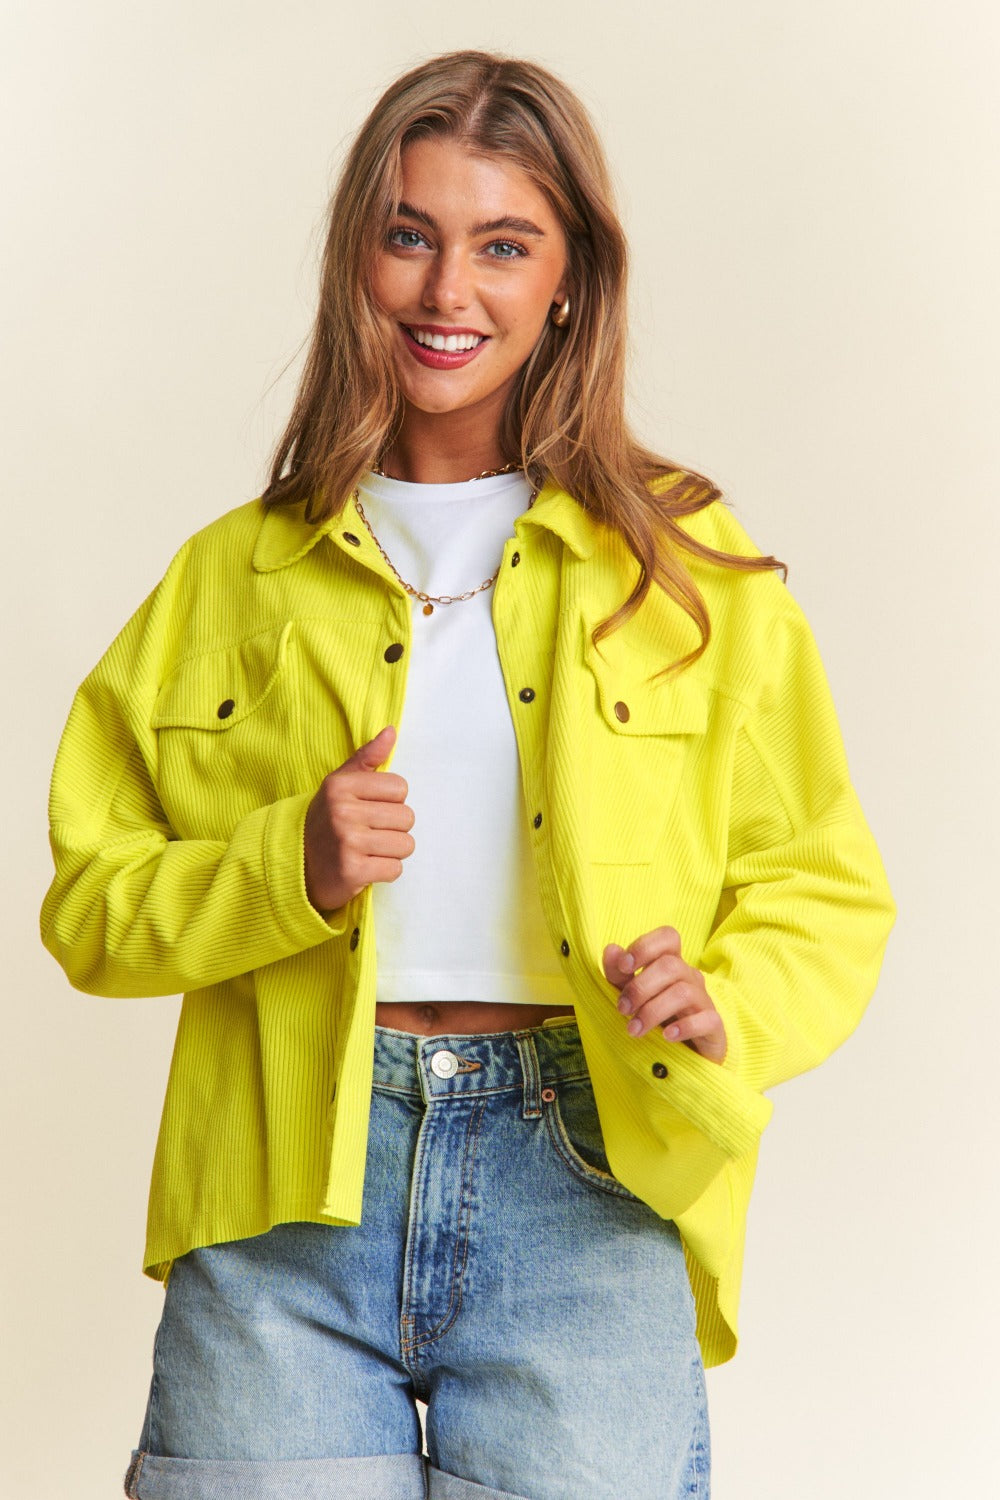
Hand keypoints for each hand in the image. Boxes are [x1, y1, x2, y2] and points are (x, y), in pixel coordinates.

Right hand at [304, 726, 414, 911]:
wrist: (296, 867)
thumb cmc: (326, 821)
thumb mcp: (339, 785)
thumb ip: (367, 758)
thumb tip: (391, 731)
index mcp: (341, 785)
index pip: (400, 787)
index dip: (391, 802)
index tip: (370, 810)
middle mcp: (342, 811)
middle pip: (407, 817)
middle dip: (394, 829)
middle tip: (369, 834)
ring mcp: (347, 842)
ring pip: (405, 844)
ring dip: (392, 852)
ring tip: (368, 851)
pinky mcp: (352, 871)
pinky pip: (395, 869)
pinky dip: (385, 872)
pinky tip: (365, 867)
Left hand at [602, 927, 726, 1064]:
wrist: (687, 1052)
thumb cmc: (657, 1017)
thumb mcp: (632, 994)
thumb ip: (619, 974)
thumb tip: (611, 949)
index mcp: (671, 964)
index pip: (668, 937)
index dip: (645, 946)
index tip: (623, 966)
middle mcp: (690, 977)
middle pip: (670, 966)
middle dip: (640, 987)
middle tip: (622, 1009)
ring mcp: (704, 1000)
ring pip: (683, 992)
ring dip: (652, 1011)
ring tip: (634, 1030)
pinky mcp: (714, 1026)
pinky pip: (707, 1019)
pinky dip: (685, 1027)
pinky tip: (666, 1036)